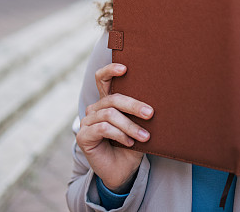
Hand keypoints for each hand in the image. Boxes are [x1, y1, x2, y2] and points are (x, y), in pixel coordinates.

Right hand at [76, 63, 153, 191]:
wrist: (122, 172)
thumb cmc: (132, 146)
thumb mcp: (138, 126)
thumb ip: (139, 113)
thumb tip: (156, 103)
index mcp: (107, 103)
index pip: (103, 79)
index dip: (110, 70)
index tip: (125, 68)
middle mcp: (95, 110)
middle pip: (112, 99)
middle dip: (133, 105)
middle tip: (150, 113)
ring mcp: (87, 122)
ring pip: (110, 115)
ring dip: (130, 126)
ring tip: (145, 136)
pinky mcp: (83, 136)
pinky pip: (103, 128)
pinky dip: (119, 135)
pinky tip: (129, 143)